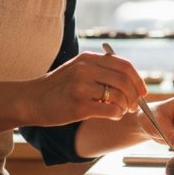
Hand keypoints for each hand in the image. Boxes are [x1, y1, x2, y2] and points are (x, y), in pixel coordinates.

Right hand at [29, 51, 147, 125]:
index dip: (138, 79)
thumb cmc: (58, 88)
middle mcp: (86, 69)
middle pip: (125, 81)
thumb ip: (100, 70)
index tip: (142, 91)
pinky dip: (117, 115)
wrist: (31, 100)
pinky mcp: (78, 106)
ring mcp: (81, 87)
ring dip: (125, 107)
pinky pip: (110, 110)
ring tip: (121, 111)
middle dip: (135, 95)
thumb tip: (131, 81)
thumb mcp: (78, 69)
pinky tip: (112, 116)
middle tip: (134, 106)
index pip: (124, 65)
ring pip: (119, 96)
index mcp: (88, 58)